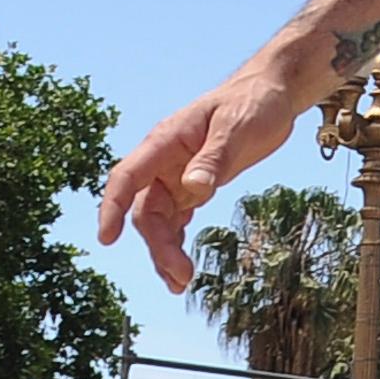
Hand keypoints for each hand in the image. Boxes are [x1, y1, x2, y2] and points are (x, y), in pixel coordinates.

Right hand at [97, 61, 318, 291]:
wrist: (272, 94)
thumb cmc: (253, 103)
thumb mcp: (237, 128)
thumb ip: (215, 158)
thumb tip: (193, 188)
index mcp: (164, 142)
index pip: (126, 178)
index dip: (112, 207)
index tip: (107, 238)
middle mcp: (163, 162)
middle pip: (145, 209)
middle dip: (157, 244)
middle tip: (180, 276)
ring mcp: (177, 176)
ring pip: (159, 220)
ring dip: (165, 250)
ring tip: (180, 284)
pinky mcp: (195, 186)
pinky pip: (177, 218)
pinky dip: (177, 242)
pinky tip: (183, 270)